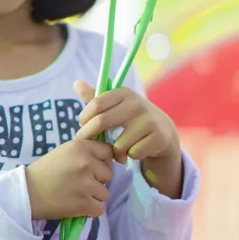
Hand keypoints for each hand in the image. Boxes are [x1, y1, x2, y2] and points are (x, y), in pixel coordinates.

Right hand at [25, 139, 113, 219]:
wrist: (26, 193)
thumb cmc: (43, 171)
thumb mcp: (64, 152)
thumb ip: (84, 152)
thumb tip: (105, 160)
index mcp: (81, 147)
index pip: (107, 152)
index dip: (102, 161)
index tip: (92, 168)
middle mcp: (86, 163)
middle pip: (108, 174)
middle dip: (98, 180)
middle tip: (80, 183)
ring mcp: (87, 184)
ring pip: (105, 193)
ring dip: (93, 196)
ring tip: (76, 195)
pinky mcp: (84, 203)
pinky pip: (99, 209)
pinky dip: (90, 210)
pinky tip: (77, 205)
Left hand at [74, 80, 182, 198]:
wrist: (162, 130)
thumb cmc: (130, 117)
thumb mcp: (114, 105)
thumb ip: (95, 97)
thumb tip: (76, 83)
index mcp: (124, 93)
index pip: (96, 104)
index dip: (84, 118)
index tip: (81, 126)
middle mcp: (136, 104)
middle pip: (102, 122)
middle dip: (89, 135)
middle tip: (86, 143)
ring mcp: (148, 120)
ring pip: (118, 143)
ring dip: (112, 152)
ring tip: (114, 151)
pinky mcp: (158, 137)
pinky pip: (132, 153)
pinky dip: (128, 156)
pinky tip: (130, 153)